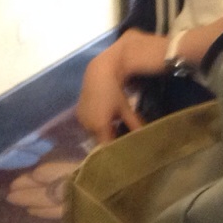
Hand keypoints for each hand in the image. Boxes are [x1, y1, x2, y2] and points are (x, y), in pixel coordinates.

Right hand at [73, 30, 167, 145]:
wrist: (99, 73)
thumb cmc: (115, 90)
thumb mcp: (125, 108)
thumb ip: (134, 124)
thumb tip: (143, 136)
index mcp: (100, 126)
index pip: (106, 146)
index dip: (114, 149)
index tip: (123, 150)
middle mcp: (88, 125)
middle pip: (99, 140)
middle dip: (109, 139)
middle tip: (121, 138)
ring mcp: (82, 119)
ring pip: (93, 133)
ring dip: (102, 132)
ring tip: (114, 128)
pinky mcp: (79, 113)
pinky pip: (89, 125)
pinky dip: (96, 125)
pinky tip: (105, 119)